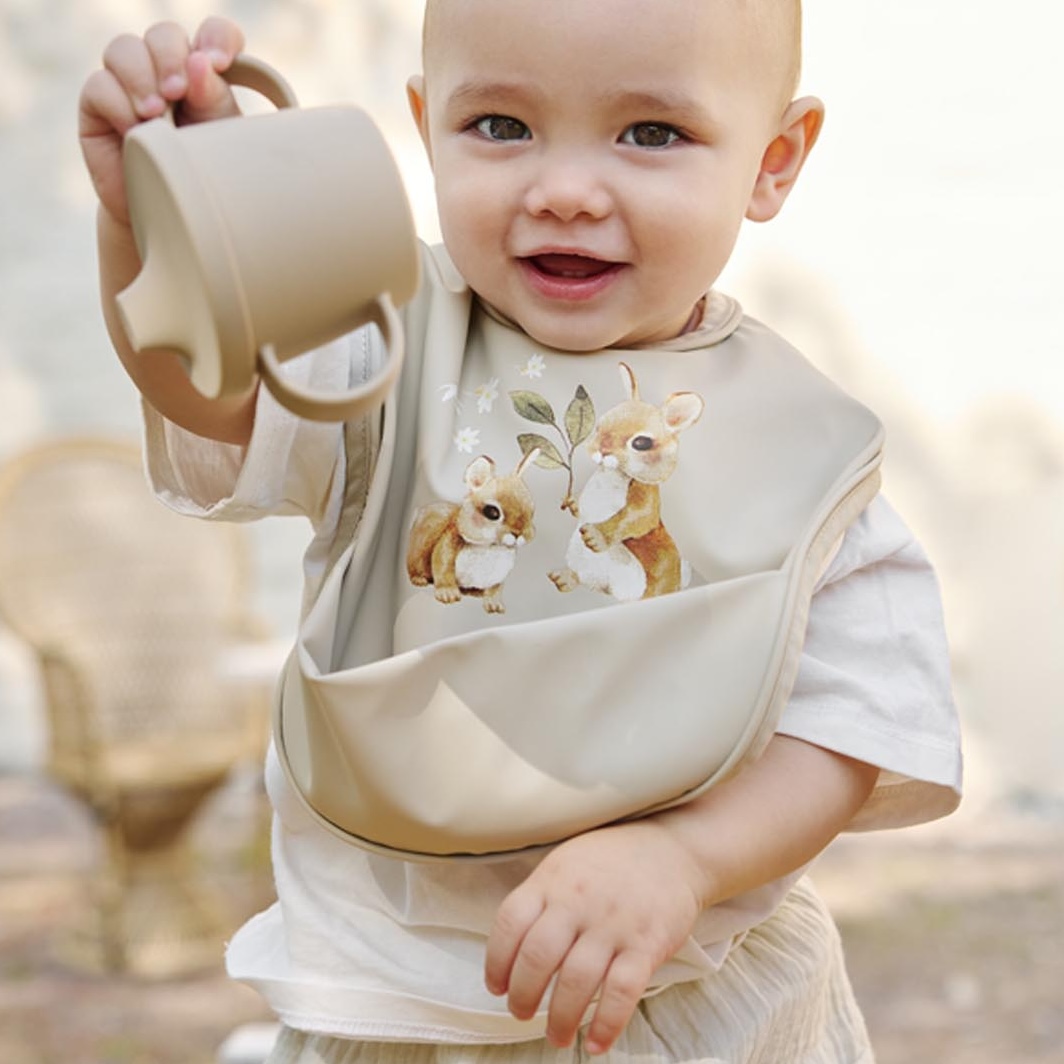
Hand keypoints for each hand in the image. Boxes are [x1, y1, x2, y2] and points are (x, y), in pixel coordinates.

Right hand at [78, 17, 244, 223]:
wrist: (168, 215)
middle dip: (171, 57)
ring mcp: (127, 83)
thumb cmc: (202, 174)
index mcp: (203, 72)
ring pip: (124, 49)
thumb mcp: (219, 138)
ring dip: (140, 75)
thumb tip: (201, 63)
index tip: (219, 63)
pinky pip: (100, 85)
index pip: (213, 33)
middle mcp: (163, 69)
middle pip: (163, 35)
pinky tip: (134, 128)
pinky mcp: (98, 104)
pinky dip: (118, 102)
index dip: (217, 38)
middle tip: (179, 93)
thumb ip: (215, 99)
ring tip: (154, 113)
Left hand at [484, 820, 707, 1054]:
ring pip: (576, 981)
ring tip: (557, 1035)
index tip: (497, 986)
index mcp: (552, 880)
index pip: (510, 923)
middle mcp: (578, 901)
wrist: (672, 849)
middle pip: (537, 958)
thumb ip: (541, 899)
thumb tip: (512, 950)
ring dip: (560, 1018)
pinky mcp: (646, 944)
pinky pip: (621, 992)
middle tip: (521, 1013)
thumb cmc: (612, 861)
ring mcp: (613, 923)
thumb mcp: (567, 863)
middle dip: (523, 996)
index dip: (496, 961)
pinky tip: (597, 1042)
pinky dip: (606, 1024)